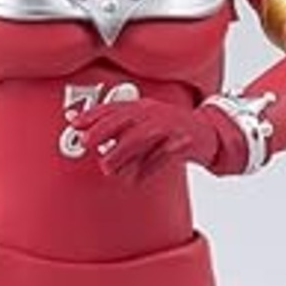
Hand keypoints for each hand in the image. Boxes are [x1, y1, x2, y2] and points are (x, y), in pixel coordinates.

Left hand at [67, 96, 243, 182]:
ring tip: (108, 167)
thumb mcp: (146, 125)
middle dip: (103, 129)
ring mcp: (171, 127)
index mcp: (144, 107)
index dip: (94, 114)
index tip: (75, 123)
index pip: (115, 107)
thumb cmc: (173, 131)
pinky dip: (147, 168)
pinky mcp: (184, 143)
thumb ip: (121, 131)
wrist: (210, 134)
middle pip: (126, 118)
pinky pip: (162, 156)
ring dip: (122, 152)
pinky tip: (136, 178)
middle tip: (85, 142)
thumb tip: (90, 137)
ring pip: (142, 136)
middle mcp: (156, 114)